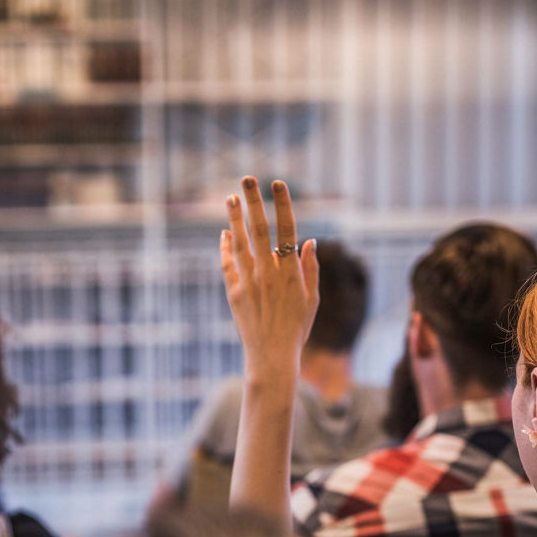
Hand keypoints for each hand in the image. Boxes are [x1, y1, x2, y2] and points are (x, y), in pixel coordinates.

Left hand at [221, 176, 318, 381]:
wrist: (271, 357)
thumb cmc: (296, 329)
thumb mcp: (312, 300)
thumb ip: (310, 269)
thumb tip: (310, 241)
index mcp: (291, 272)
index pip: (288, 229)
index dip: (282, 204)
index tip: (277, 183)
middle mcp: (269, 273)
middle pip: (260, 229)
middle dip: (253, 201)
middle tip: (247, 179)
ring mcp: (249, 282)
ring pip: (240, 242)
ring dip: (235, 218)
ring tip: (230, 198)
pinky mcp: (234, 292)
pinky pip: (228, 263)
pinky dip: (225, 246)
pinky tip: (225, 232)